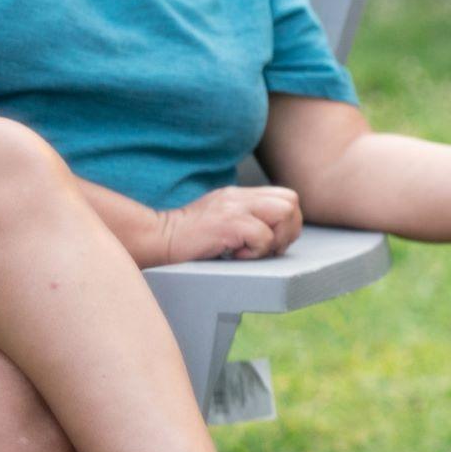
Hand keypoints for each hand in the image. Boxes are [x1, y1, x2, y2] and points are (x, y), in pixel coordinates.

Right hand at [158, 185, 302, 263]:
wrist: (159, 237)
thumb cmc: (188, 237)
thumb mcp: (221, 219)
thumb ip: (246, 218)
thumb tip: (275, 233)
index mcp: (241, 195)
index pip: (287, 197)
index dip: (288, 222)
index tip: (272, 242)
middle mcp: (240, 196)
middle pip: (291, 202)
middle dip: (288, 231)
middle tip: (268, 248)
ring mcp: (234, 207)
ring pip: (284, 214)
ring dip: (275, 239)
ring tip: (252, 251)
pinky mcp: (228, 223)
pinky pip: (263, 236)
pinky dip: (255, 252)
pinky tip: (236, 256)